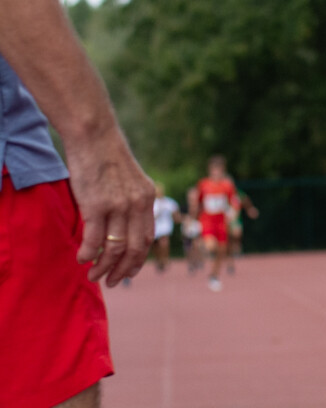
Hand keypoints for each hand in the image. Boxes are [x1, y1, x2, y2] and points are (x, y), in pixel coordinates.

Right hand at [67, 128, 155, 286]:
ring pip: (114, 248)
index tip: (130, 272)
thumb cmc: (108, 159)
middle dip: (123, 270)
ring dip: (103, 267)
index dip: (139, 259)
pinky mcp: (97, 205)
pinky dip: (88, 254)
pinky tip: (82, 259)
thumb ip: (132, 202)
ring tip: (93, 275)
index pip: (148, 237)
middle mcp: (137, 204)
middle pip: (135, 248)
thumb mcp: (131, 181)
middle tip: (112, 282)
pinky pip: (94, 240)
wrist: (95, 137)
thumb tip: (126, 227)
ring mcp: (118, 206)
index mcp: (148, 199)